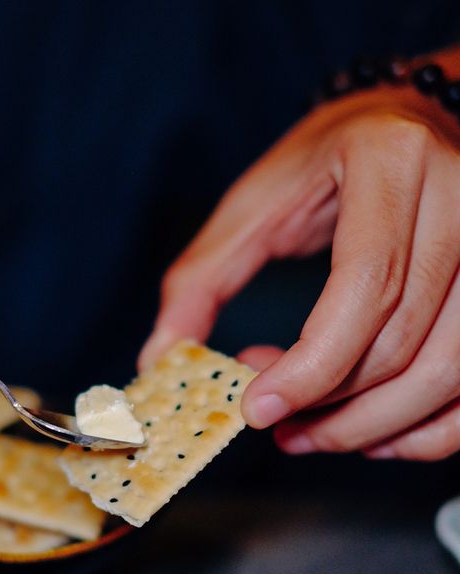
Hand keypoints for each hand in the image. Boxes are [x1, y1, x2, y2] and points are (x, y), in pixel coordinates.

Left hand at [139, 79, 459, 460]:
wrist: (413, 123)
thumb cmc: (332, 159)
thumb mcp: (257, 202)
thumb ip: (202, 278)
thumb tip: (160, 357)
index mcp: (393, 162)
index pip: (364, 287)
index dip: (310, 366)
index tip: (257, 409)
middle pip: (403, 343)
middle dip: (329, 404)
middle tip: (272, 418)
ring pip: (447, 376)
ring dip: (369, 426)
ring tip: (307, 430)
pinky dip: (423, 432)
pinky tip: (368, 434)